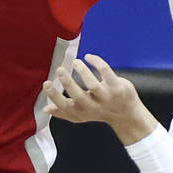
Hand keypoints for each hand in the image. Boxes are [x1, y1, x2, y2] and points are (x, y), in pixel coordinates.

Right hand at [42, 54, 158, 143]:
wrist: (127, 116)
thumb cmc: (100, 111)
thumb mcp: (82, 115)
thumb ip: (64, 112)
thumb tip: (45, 108)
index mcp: (82, 112)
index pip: (66, 107)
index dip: (55, 96)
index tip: (47, 83)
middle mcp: (93, 106)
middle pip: (79, 97)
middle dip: (68, 83)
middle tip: (59, 70)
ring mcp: (106, 97)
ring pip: (93, 84)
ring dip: (83, 71)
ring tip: (75, 62)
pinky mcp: (117, 87)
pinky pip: (106, 72)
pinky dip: (96, 62)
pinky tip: (89, 57)